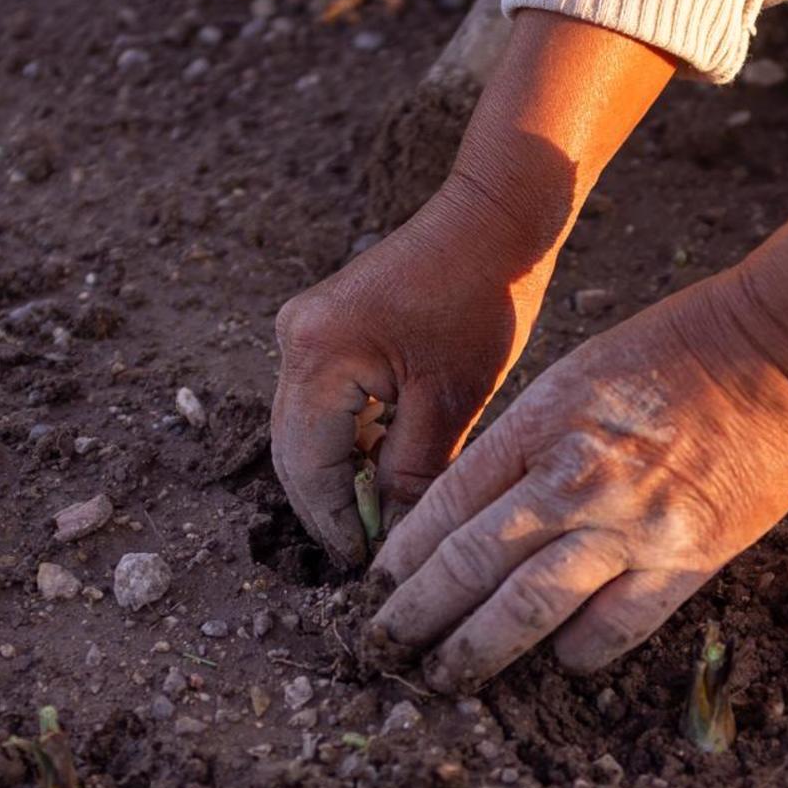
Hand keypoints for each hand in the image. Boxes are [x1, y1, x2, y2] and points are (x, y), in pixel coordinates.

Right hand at [271, 14, 675, 565]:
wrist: (493, 219)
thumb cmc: (482, 301)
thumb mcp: (451, 403)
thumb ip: (411, 475)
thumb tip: (393, 542)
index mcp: (318, 355)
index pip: (307, 467)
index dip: (334, 525)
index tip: (364, 568)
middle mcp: (293, 339)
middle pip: (294, 452)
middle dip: (330, 508)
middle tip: (369, 557)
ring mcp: (303, 330)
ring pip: (307, 432)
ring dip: (340, 478)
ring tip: (382, 523)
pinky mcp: (323, 328)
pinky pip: (323, 404)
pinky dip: (350, 442)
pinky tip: (385, 472)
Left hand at [367, 209, 787, 689]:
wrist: (779, 354)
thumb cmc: (668, 355)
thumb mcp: (569, 379)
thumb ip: (519, 447)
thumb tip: (463, 515)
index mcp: (537, 429)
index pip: (443, 508)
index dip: (400, 559)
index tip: (375, 591)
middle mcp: (574, 482)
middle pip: (469, 566)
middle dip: (416, 617)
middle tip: (384, 651)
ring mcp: (632, 526)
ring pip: (528, 609)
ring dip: (476, 651)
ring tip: (444, 678)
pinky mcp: (688, 559)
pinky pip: (616, 628)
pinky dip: (577, 653)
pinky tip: (555, 663)